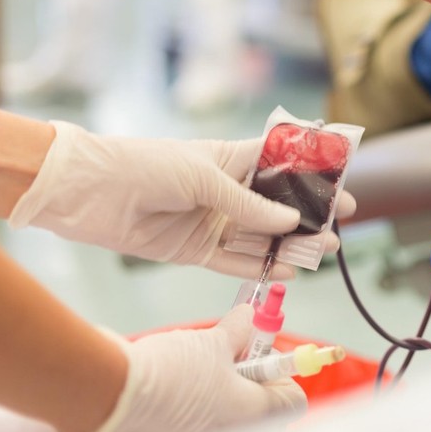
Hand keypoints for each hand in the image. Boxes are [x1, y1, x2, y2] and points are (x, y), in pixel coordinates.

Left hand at [9, 122, 357, 277]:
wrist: (88, 192)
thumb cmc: (145, 165)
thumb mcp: (203, 177)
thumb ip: (248, 204)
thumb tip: (290, 223)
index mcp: (234, 160)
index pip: (284, 165)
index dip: (314, 177)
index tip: (342, 189)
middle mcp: (229, 191)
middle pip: (278, 207)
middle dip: (308, 217)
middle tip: (336, 229)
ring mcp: (214, 221)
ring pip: (262, 237)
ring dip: (291, 245)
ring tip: (321, 252)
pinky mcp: (196, 250)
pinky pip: (237, 262)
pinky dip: (261, 268)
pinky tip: (287, 271)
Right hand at [99, 305, 305, 431]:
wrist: (106, 393)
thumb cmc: (167, 374)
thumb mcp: (215, 341)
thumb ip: (241, 329)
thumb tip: (251, 316)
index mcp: (251, 417)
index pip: (293, 402)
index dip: (284, 372)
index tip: (266, 350)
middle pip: (258, 403)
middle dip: (246, 371)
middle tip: (232, 346)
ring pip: (225, 405)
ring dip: (219, 378)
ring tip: (198, 355)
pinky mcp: (173, 430)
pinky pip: (197, 410)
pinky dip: (194, 390)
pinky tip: (176, 369)